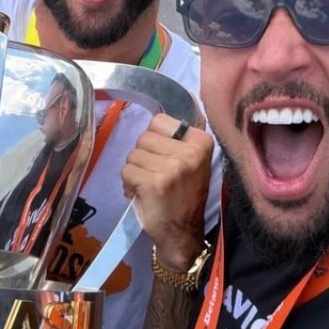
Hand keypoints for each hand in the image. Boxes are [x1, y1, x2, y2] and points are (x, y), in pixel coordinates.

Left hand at [122, 113, 213, 270]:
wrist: (182, 233)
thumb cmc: (183, 194)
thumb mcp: (193, 160)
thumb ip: (185, 134)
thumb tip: (190, 96)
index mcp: (201, 142)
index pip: (159, 121)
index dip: (155, 140)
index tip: (165, 157)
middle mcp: (189, 153)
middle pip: (143, 137)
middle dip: (143, 157)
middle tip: (156, 175)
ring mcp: (172, 168)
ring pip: (133, 155)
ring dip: (135, 171)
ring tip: (150, 186)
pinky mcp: (154, 183)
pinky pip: (126, 171)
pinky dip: (129, 184)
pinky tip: (143, 195)